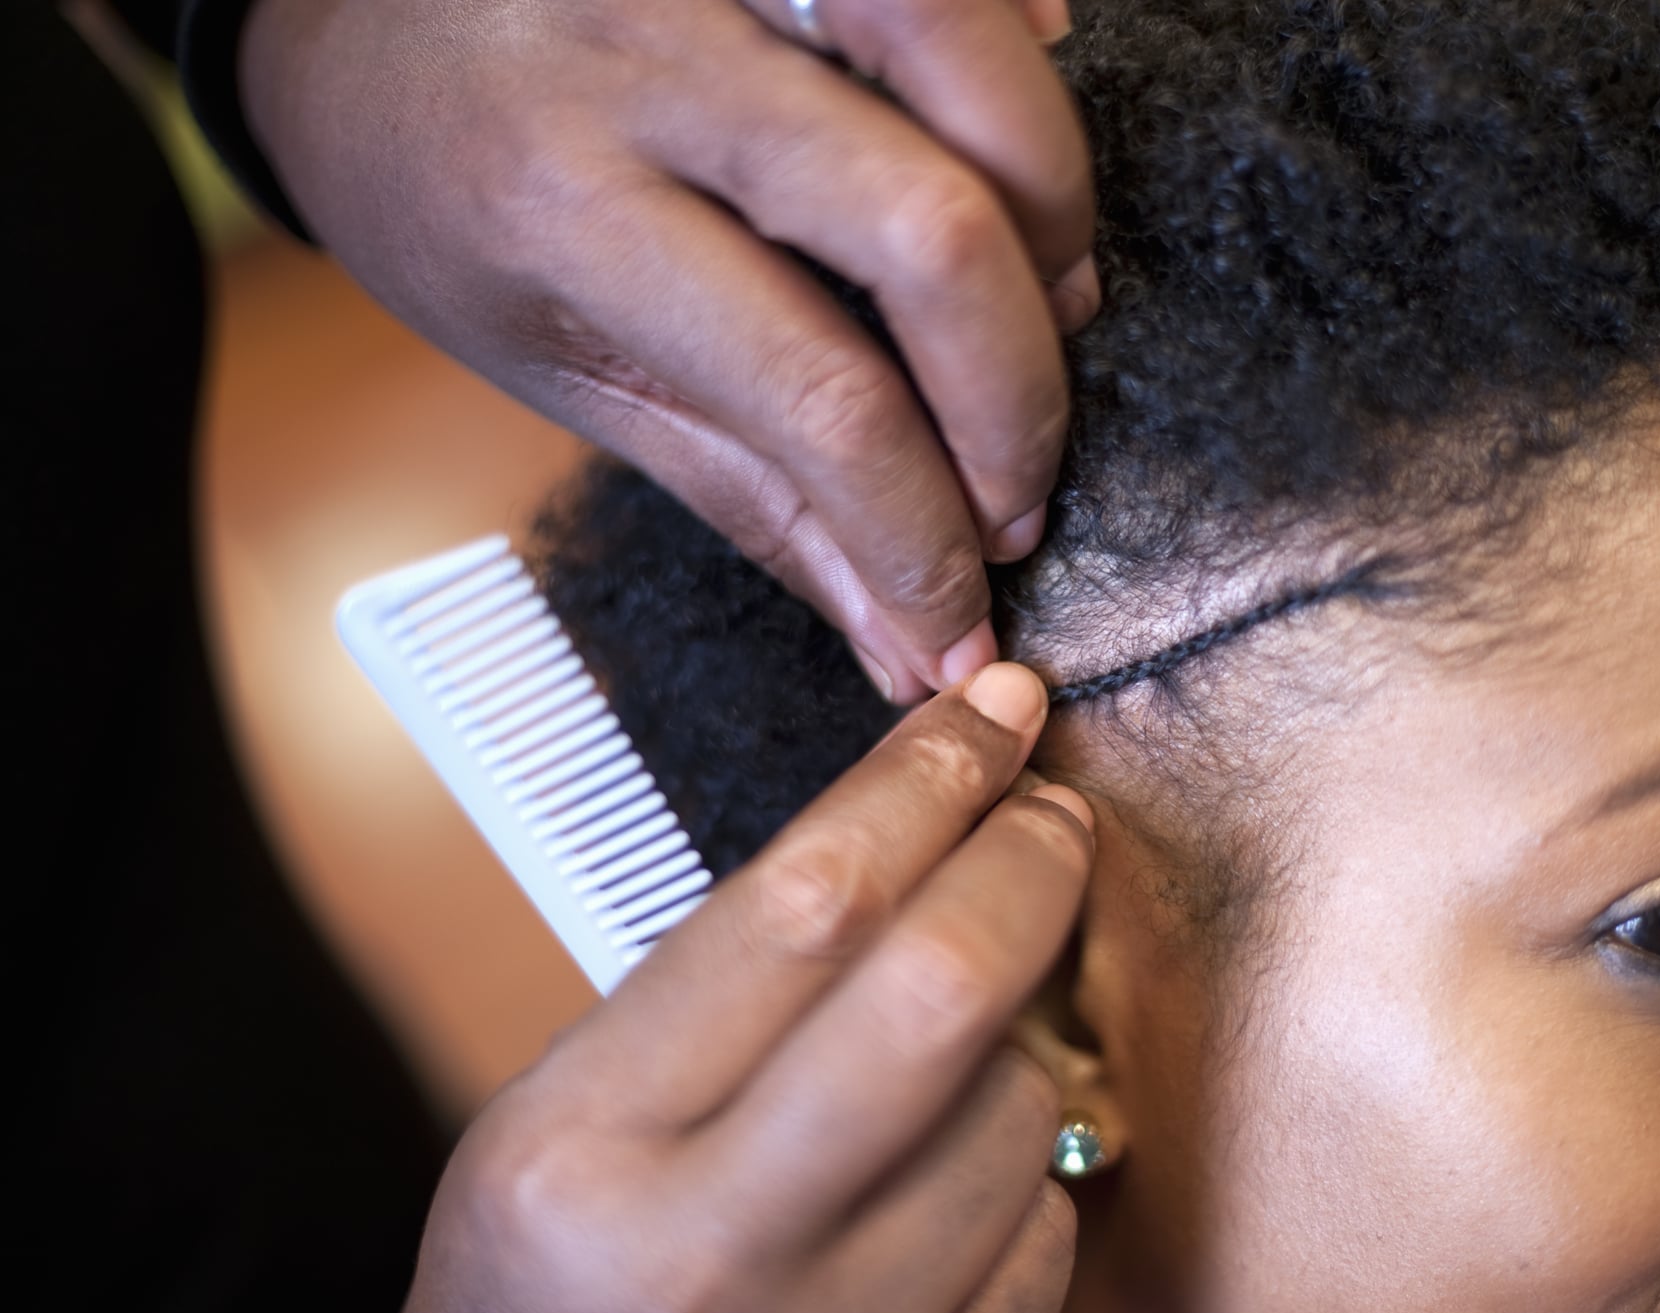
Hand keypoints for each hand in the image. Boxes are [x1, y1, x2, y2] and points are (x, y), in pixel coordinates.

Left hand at [238, 0, 1095, 700]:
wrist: (340, 17)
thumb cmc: (441, 199)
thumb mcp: (563, 370)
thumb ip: (752, 500)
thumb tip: (899, 636)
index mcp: (568, 211)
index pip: (816, 397)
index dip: (924, 532)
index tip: (963, 622)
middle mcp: (649, 65)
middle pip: (925, 228)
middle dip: (1016, 396)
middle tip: (1016, 494)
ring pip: (965, 55)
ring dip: (1051, 210)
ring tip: (1044, 312)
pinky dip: (1018, 59)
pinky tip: (1008, 157)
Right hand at [389, 664, 1093, 1312]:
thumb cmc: (550, 1284)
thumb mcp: (562, 1119)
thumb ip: (717, 994)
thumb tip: (921, 842)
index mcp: (585, 1146)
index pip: (803, 905)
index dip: (924, 783)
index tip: (991, 716)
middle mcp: (708, 1255)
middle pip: (942, 991)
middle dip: (1029, 864)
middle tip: (1053, 811)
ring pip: (1020, 1113)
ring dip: (1022, 1045)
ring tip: (953, 1057)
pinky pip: (1045, 1237)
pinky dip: (1023, 1177)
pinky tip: (954, 1181)